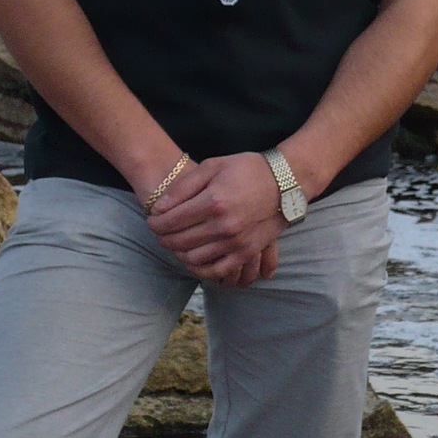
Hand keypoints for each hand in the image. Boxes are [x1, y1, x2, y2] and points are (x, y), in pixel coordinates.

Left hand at [147, 152, 282, 285]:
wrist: (286, 182)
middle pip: (180, 241)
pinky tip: (194, 259)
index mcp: (213, 201)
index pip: (172, 220)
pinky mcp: (247, 252)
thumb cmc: (247, 170)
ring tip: (175, 243)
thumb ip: (183, 187)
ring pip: (194, 258)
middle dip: (163, 238)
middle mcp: (224, 226)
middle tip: (160, 232)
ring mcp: (236, 242)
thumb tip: (159, 208)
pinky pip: (217, 270)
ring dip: (178, 253)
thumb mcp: (212, 166)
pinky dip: (201, 269)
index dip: (156, 223)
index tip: (152, 220)